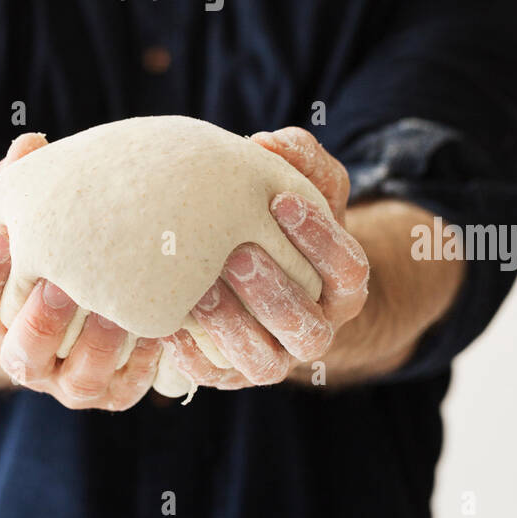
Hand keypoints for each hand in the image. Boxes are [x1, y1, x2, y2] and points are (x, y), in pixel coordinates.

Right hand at [0, 132, 161, 410]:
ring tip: (118, 310)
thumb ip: (27, 187)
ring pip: (76, 383)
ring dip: (96, 347)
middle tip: (60, 284)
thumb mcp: (36, 224)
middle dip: (39, 322)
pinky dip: (142, 365)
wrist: (84, 309)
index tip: (0, 235)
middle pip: (21, 356)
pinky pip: (125, 390)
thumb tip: (30, 143)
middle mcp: (29, 361)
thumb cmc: (56, 252)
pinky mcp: (113, 392)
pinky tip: (160, 330)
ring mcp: (70, 382)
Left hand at [162, 126, 369, 389]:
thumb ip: (299, 159)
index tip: (281, 200)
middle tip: (239, 252)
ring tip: (199, 290)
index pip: (349, 270)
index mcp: (341, 286)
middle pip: (307, 326)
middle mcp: (314, 329)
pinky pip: (213, 375)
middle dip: (274, 291)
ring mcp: (273, 357)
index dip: (320, 238)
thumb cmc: (276, 219)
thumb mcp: (300, 186)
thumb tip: (268, 141)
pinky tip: (167, 323)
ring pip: (265, 362)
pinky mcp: (229, 373)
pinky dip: (190, 354)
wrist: (250, 270)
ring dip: (233, 327)